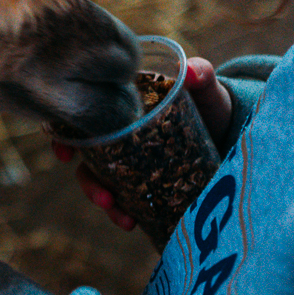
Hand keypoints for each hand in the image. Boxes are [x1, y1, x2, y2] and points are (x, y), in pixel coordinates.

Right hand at [53, 56, 232, 230]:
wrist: (230, 134)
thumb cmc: (209, 103)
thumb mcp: (205, 87)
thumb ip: (201, 75)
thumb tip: (191, 71)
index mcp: (121, 104)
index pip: (84, 116)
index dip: (64, 134)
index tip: (64, 154)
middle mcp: (117, 133)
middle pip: (88, 156)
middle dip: (88, 181)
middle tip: (103, 198)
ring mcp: (128, 160)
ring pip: (103, 180)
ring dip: (105, 200)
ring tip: (124, 219)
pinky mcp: (142, 182)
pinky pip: (124, 198)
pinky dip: (124, 212)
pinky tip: (135, 223)